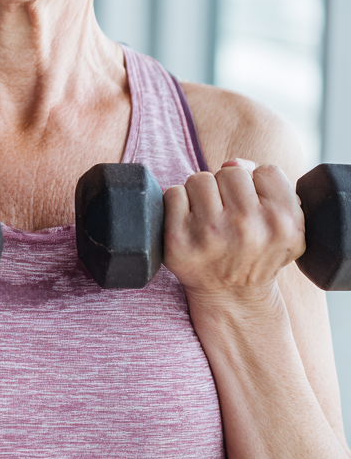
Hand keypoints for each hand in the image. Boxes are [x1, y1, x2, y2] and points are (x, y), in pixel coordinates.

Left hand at [163, 159, 304, 304]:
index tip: (254, 205)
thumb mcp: (284, 225)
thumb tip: (232, 162)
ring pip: (200, 178)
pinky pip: (173, 193)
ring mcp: (210, 234)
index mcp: (282, 223)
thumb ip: (270, 186)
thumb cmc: (257, 252)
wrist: (233, 296)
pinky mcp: (178, 239)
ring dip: (202, 193)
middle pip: (230, 171)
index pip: (266, 171)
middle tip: (230, 213)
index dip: (258, 184)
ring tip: (210, 217)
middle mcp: (247, 228)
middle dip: (228, 187)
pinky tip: (191, 223)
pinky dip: (179, 203)